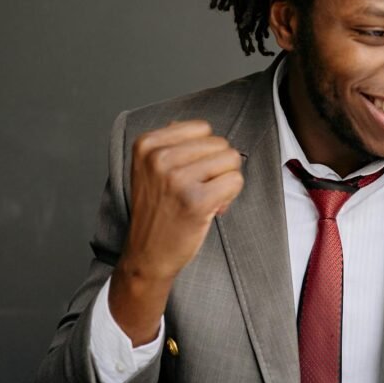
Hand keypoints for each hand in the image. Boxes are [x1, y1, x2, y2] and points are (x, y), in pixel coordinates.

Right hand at [109, 120, 243, 345]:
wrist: (147, 254)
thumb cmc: (157, 211)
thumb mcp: (151, 169)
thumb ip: (173, 144)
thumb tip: (203, 129)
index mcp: (147, 144)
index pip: (202, 128)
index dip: (205, 152)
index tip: (191, 173)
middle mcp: (159, 158)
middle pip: (220, 143)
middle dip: (218, 167)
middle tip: (200, 190)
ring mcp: (176, 179)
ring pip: (231, 160)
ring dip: (225, 182)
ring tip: (205, 199)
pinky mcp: (196, 200)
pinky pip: (236, 181)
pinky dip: (231, 196)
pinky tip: (212, 209)